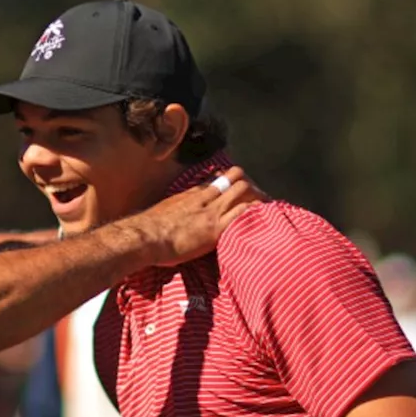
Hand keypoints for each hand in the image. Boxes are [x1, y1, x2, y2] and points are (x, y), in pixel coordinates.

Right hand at [134, 166, 262, 267]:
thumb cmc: (149, 228)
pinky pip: (242, 214)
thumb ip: (176, 208)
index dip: (230, 180)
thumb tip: (177, 211)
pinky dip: (255, 212)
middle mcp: (204, 198)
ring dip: (257, 196)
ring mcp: (211, 212)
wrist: (146, 237)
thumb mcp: (164, 210)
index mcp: (191, 194)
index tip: (238, 184)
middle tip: (260, 194)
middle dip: (250, 185)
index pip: (217, 179)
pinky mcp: (216, 229)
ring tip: (269, 203)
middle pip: (234, 179)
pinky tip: (266, 215)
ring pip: (242, 192)